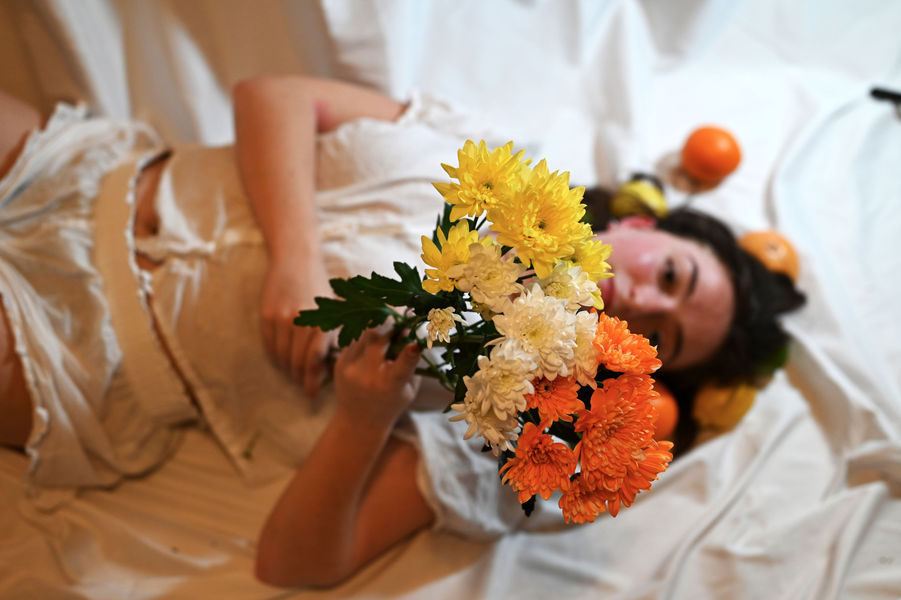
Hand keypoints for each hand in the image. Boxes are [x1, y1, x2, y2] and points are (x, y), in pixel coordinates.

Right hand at [260, 260, 335, 396]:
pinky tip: (283, 359)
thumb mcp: (334, 310)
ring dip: (288, 370)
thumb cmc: (319, 288)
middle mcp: (301, 320)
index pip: (315, 360)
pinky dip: (276, 357)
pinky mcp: (266, 316)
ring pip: (282, 357)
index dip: (313, 381)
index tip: (312, 393)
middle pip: (297, 362)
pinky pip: (269, 346)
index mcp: (322, 320)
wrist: (296, 260)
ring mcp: (281, 318)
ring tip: (294, 375)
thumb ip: (334, 338)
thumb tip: (330, 369)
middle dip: (300, 379)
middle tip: (303, 387)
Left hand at [333, 329, 420, 426]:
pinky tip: (372, 347)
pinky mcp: (340, 363)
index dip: (411, 353)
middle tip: (399, 327)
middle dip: (391, 327)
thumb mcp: (409, 388)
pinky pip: (355, 339)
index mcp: (390, 386)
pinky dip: (367, 338)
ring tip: (386, 336)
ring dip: (379, 330)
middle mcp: (368, 377)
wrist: (359, 420)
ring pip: (365, 333)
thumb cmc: (392, 402)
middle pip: (378, 338)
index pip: (403, 366)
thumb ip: (412, 361)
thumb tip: (408, 330)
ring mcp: (350, 369)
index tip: (417, 343)